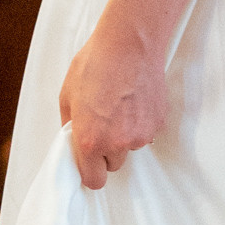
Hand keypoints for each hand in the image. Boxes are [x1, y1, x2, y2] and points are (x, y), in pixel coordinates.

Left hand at [59, 15, 168, 188]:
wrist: (129, 44)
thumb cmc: (97, 64)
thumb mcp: (67, 95)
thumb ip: (69, 126)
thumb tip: (73, 139)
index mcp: (90, 141)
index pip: (93, 180)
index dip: (91, 171)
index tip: (90, 161)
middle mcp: (117, 143)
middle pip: (113, 164)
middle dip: (107, 150)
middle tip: (103, 123)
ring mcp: (141, 134)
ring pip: (130, 147)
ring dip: (124, 135)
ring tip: (119, 105)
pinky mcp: (157, 123)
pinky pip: (145, 132)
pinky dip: (140, 122)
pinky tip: (133, 100)